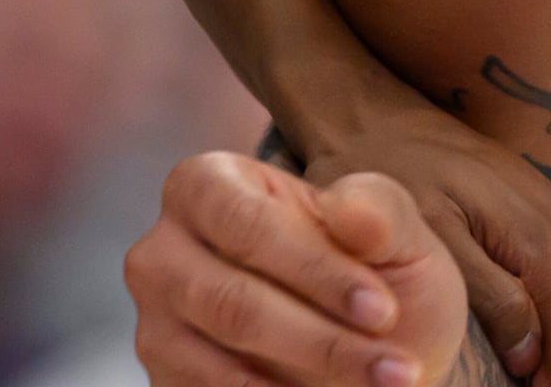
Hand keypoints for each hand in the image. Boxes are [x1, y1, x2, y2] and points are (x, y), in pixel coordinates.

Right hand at [128, 152, 474, 385]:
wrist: (366, 345)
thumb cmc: (374, 272)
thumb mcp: (395, 233)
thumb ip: (378, 210)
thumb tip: (348, 210)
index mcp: (208, 183)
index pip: (249, 225)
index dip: (316, 271)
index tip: (384, 310)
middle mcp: (162, 251)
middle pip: (232, 302)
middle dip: (323, 341)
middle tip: (396, 370)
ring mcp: (155, 322)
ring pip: (224, 366)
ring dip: (311, 377)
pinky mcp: (164, 379)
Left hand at [289, 82, 550, 382]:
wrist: (386, 118)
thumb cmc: (394, 176)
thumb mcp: (431, 243)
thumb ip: (492, 299)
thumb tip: (530, 360)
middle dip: (533, 383)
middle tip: (468, 378)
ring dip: (533, 362)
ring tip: (477, 367)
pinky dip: (532, 333)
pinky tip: (489, 338)